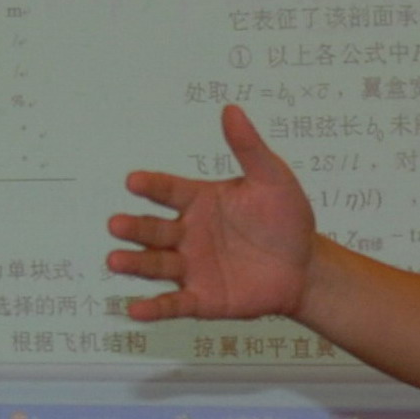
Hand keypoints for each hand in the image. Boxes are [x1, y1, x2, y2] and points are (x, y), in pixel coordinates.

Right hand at [107, 105, 315, 321]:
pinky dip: (154, 308)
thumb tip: (230, 110)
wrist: (305, 266)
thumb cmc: (286, 219)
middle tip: (115, 224)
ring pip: (156, 265)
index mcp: (199, 201)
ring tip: (114, 260)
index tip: (134, 181)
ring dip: (134, 263)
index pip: (169, 190)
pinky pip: (173, 303)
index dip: (152, 186)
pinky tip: (134, 309)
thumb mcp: (272, 180)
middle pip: (154, 229)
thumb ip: (249, 148)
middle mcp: (188, 233)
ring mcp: (191, 267)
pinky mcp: (201, 299)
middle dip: (134, 227)